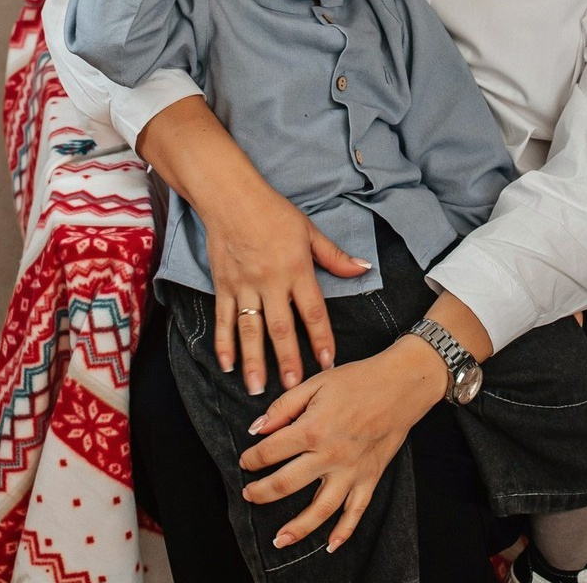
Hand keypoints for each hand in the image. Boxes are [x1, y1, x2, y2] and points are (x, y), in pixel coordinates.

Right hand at [136, 98, 371, 395]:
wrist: (231, 197)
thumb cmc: (274, 212)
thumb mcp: (309, 230)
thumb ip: (334, 256)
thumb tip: (363, 268)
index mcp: (296, 268)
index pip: (313, 311)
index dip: (321, 338)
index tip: (328, 362)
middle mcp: (270, 281)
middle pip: (280, 328)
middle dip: (287, 360)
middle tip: (293, 388)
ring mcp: (244, 285)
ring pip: (250, 330)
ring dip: (254, 361)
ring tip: (258, 388)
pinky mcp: (223, 285)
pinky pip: (224, 319)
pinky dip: (224, 344)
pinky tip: (227, 365)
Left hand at [239, 336, 447, 552]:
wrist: (402, 383)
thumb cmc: (359, 379)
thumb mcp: (317, 382)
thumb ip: (284, 406)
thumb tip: (257, 429)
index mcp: (313, 429)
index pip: (271, 451)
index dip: (252, 457)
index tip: (246, 460)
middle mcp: (330, 455)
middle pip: (286, 485)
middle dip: (261, 492)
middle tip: (249, 494)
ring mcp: (351, 470)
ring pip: (319, 509)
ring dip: (296, 528)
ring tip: (278, 539)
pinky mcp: (370, 477)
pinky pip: (356, 511)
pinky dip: (344, 532)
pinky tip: (330, 545)